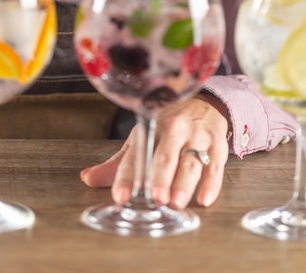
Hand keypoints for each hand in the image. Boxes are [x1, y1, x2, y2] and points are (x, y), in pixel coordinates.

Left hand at [80, 93, 229, 208]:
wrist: (205, 102)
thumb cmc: (170, 123)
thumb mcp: (143, 137)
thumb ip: (118, 163)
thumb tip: (87, 178)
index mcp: (150, 128)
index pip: (135, 155)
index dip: (126, 177)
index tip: (120, 196)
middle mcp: (173, 130)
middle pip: (165, 156)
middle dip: (160, 177)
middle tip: (156, 197)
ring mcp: (197, 136)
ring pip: (190, 161)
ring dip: (183, 183)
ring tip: (176, 202)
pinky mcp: (217, 144)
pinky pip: (215, 165)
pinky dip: (211, 183)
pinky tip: (204, 198)